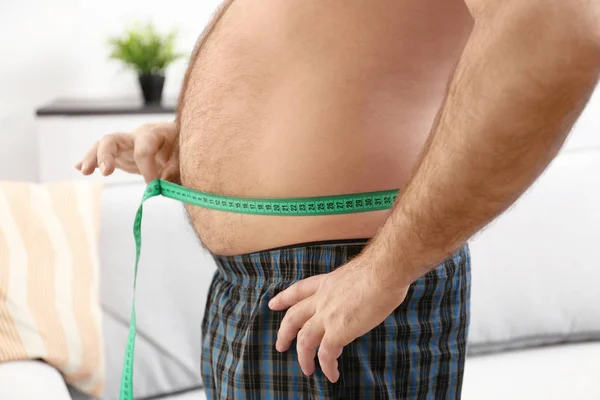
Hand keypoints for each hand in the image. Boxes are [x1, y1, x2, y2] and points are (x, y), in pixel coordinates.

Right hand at [75, 121, 179, 182]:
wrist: (180, 142)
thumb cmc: (183, 148)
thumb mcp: (184, 157)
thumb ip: (175, 168)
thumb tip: (161, 183)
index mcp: (154, 133)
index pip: (144, 149)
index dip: (147, 168)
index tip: (153, 185)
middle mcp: (136, 135)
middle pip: (113, 139)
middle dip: (106, 155)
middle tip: (105, 172)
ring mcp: (126, 145)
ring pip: (103, 146)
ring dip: (92, 158)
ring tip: (84, 171)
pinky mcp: (121, 154)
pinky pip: (102, 155)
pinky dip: (91, 160)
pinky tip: (79, 168)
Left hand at [268, 249, 408, 382]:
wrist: (384, 272)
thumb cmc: (380, 269)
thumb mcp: (355, 274)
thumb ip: (350, 287)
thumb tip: (359, 294)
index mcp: (326, 282)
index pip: (299, 290)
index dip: (284, 298)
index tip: (273, 304)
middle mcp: (322, 299)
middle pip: (294, 317)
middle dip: (284, 333)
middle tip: (280, 345)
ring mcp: (327, 315)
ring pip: (305, 340)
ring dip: (303, 357)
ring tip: (307, 369)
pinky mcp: (338, 331)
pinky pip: (326, 354)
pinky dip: (327, 367)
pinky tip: (332, 375)